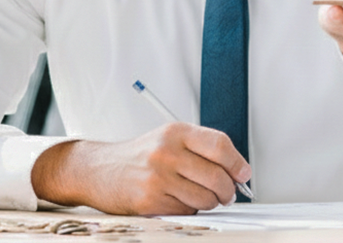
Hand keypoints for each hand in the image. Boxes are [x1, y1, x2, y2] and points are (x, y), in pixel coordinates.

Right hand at [30, 122, 249, 214]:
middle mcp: (166, 151)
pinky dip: (187, 209)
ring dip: (208, 203)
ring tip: (196, 196)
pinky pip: (187, 211)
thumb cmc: (139, 157)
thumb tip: (238, 172)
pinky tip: (174, 200)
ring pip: (205, 199)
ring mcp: (158, 177)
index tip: (243, 174)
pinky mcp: (150, 200)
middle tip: (225, 193)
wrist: (100, 169)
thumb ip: (201, 150)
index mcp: (175, 132)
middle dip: (227, 191)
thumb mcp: (169, 140)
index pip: (220, 145)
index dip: (238, 163)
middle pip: (217, 177)